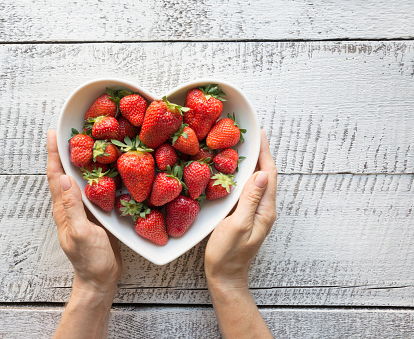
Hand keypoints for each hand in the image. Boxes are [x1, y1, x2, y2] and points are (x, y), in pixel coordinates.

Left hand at [46, 130, 121, 294]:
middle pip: (64, 174)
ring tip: (88, 143)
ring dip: (80, 161)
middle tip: (72, 130)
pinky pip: (93, 190)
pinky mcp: (95, 215)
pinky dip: (96, 176)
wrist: (100, 279)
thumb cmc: (90, 260)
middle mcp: (69, 207)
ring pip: (78, 180)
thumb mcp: (81, 233)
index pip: (55, 177)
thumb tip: (65, 178)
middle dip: (65, 152)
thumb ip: (72, 207)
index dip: (54, 154)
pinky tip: (105, 169)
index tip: (53, 133)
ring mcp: (82, 211)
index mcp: (63, 209)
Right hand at [205, 129, 276, 289]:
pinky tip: (235, 171)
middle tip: (251, 134)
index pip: (268, 174)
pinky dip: (244, 175)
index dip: (265, 152)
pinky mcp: (246, 215)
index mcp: (265, 209)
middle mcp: (264, 208)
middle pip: (266, 175)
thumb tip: (260, 174)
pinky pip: (248, 189)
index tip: (260, 133)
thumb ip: (250, 200)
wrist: (225, 275)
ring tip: (244, 146)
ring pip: (257, 181)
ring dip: (253, 162)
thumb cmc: (228, 253)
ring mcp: (256, 212)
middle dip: (261, 153)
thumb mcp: (238, 225)